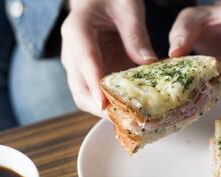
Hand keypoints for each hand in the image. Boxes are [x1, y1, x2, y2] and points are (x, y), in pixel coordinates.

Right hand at [61, 0, 156, 116]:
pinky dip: (108, 105)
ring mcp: (77, 66)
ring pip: (84, 96)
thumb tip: (149, 64)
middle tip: (124, 120)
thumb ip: (136, 34)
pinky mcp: (88, 74)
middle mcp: (71, 52)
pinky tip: (128, 111)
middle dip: (99, 107)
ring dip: (104, 110)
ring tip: (128, 121)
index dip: (95, 84)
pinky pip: (94, 94)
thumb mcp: (128, 8)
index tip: (105, 104)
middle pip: (79, 88)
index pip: (85, 60)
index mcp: (77, 30)